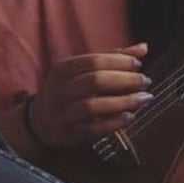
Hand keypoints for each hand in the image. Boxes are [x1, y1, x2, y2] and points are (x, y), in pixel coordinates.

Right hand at [28, 43, 152, 148]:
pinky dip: (113, 123)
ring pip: (91, 106)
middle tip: (145, 81)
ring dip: (122, 102)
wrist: (38, 122)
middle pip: (93, 81)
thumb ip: (113, 59)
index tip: (138, 64)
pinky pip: (91, 129)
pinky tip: (129, 118)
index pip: (92, 61)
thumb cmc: (69, 91)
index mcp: (63, 69)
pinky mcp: (68, 134)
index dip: (118, 62)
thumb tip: (143, 48)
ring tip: (143, 99)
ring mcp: (61, 114)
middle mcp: (59, 90)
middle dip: (123, 80)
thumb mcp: (83, 72)